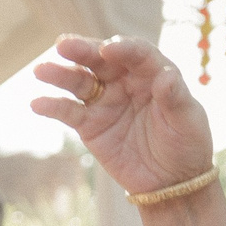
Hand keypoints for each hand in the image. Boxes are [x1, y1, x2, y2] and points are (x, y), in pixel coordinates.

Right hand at [30, 35, 215, 197]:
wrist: (171, 181)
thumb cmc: (186, 144)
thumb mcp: (187, 120)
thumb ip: (175, 97)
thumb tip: (166, 76)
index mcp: (153, 73)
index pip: (136, 54)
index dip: (123, 49)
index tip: (109, 50)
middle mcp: (125, 81)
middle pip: (100, 60)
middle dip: (82, 51)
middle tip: (63, 45)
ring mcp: (105, 101)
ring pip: (79, 82)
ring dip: (60, 75)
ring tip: (41, 70)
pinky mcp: (89, 125)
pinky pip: (69, 112)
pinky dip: (52, 107)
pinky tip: (37, 103)